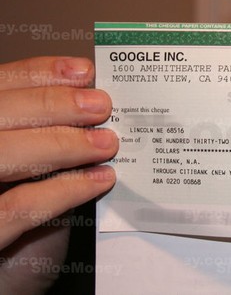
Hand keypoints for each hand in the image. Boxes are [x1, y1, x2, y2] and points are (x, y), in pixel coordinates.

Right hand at [0, 57, 117, 293]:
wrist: (7, 285)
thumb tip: (96, 102)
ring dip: (59, 143)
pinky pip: (16, 208)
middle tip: (101, 106)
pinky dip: (62, 190)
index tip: (84, 71)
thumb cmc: (17, 225)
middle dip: (51, 103)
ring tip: (106, 143)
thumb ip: (49, 142)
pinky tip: (99, 181)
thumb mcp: (32, 176)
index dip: (36, 74)